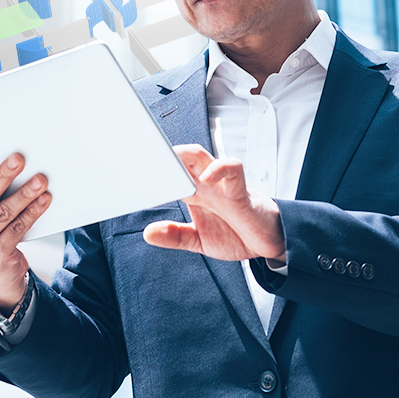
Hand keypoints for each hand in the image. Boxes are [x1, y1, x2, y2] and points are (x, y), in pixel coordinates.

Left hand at [143, 144, 286, 264]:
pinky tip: (206, 178)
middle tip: (140, 159)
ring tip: (169, 161)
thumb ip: (175, 236)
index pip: (168, 173)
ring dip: (184, 155)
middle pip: (179, 159)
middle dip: (160, 156)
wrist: (270, 243)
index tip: (128, 174)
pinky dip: (219, 169)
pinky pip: (233, 170)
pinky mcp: (241, 191)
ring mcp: (222, 185)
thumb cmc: (236, 233)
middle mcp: (206, 184)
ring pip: (202, 156)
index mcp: (194, 193)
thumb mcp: (199, 240)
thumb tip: (148, 233)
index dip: (150, 171)